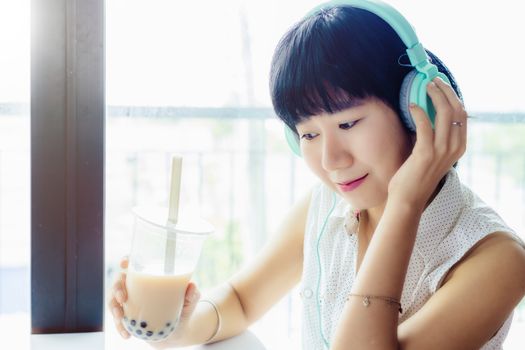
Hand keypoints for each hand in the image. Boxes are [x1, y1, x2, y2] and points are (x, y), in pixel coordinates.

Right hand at [108, 256, 201, 344]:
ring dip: (114, 308)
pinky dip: (119, 327)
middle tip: (123, 298)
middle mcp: (137, 287)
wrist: (177, 331)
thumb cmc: (182, 309)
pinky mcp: (128, 317)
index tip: (124, 264)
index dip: (126, 261)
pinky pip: (118, 320)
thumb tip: (192, 286)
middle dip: (117, 287)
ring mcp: (130, 302)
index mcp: (150, 276)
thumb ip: (192, 295)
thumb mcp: (189, 302)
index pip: (135, 263)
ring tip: (120, 318)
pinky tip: (126, 334)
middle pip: (119, 280)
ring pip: (114, 299)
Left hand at [387, 76, 466, 208]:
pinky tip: (412, 105)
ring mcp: (441, 150)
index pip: (462, 115)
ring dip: (434, 96)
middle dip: (445, 91)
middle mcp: (454, 147)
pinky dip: (419, 112)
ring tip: (425, 87)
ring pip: (444, 114)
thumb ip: (434, 137)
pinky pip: (424, 125)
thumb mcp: (433, 154)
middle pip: (456, 110)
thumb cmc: (416, 177)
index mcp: (459, 147)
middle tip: (433, 81)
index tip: (441, 85)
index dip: (453, 96)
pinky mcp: (425, 152)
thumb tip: (426, 114)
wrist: (408, 199)